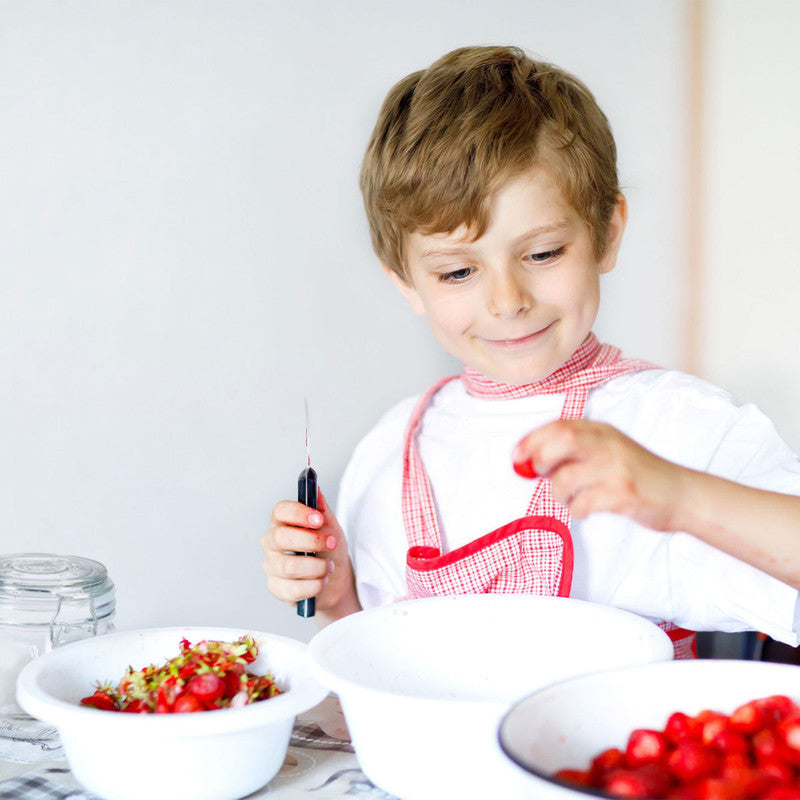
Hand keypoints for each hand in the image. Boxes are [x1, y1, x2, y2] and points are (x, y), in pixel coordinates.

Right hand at [261, 490, 359, 619]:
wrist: (336, 580)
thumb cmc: (329, 550)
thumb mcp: (330, 527)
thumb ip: (322, 509)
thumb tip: (316, 490)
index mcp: (282, 522)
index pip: (280, 511)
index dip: (299, 513)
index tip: (319, 519)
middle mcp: (271, 543)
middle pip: (281, 537)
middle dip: (311, 541)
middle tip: (331, 543)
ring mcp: (271, 566)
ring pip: (289, 567)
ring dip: (317, 567)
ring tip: (329, 567)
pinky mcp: (276, 588)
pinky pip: (293, 589)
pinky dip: (314, 586)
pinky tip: (322, 581)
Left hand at [512, 419, 687, 531]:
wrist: (681, 494)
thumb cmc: (636, 475)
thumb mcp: (608, 451)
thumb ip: (573, 451)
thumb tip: (528, 461)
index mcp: (603, 431)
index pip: (560, 426)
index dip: (532, 440)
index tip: (516, 456)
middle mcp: (610, 445)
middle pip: (563, 440)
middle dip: (541, 458)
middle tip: (540, 475)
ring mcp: (618, 469)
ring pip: (567, 478)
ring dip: (558, 493)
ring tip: (569, 498)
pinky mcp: (624, 495)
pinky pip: (584, 503)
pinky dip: (577, 510)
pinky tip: (586, 510)